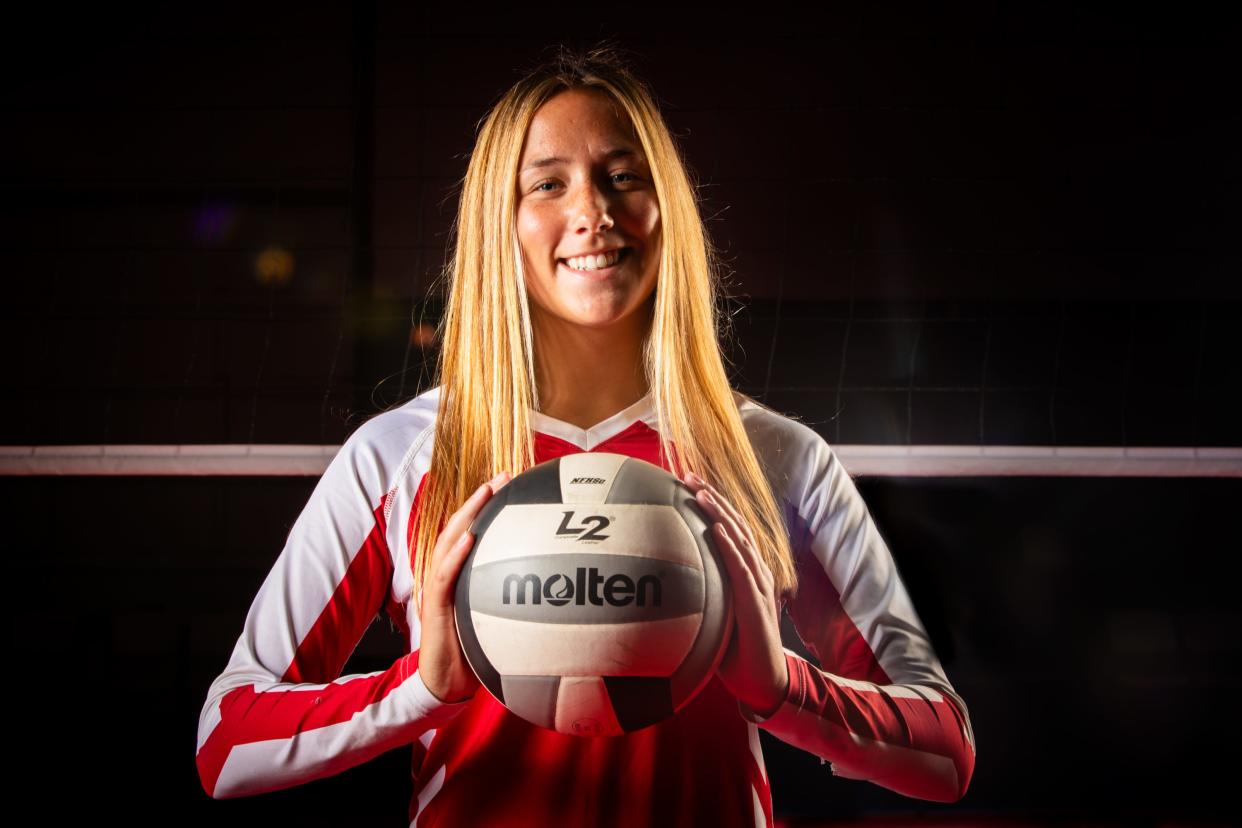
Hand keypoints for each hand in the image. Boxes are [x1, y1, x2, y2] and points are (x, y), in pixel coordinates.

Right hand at [418, 470, 512, 703]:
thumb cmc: (474, 653)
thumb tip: (558, 592)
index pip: (471, 531)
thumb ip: (516, 601)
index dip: (488, 505)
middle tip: (503, 476)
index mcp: (460, 575)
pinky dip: (456, 555)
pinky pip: (443, 576)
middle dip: (480, 499)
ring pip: (448, 542)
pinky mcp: (434, 606)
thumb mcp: (498, 621)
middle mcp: (447, 574)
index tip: (511, 482)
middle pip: (460, 526)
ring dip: (467, 515)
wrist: (445, 684)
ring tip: (486, 492)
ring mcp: (438, 588)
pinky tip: (470, 539)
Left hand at [682, 471, 788, 718]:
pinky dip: (730, 546)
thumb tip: (661, 586)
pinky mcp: (756, 602)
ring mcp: (757, 585)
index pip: (728, 528)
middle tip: (689, 475)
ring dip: (719, 513)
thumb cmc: (736, 651)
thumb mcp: (712, 616)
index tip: (687, 483)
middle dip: (711, 498)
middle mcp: (754, 571)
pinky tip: (718, 529)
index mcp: (745, 571)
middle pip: (733, 524)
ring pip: (738, 539)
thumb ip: (697, 596)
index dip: (710, 504)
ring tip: (701, 492)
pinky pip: (742, 569)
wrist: (763, 682)